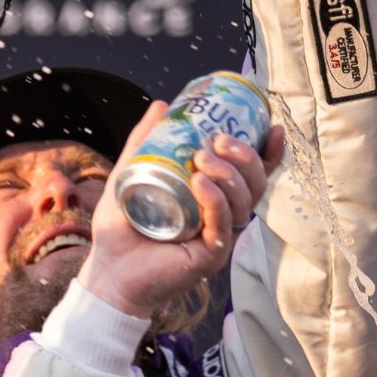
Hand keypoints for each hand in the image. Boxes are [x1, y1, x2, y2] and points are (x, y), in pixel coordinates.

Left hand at [77, 99, 284, 319]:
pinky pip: (223, 225)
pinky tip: (201, 184)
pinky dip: (215, 201)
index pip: (252, 174)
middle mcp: (223, 218)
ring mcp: (219, 238)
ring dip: (229, 175)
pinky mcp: (210, 257)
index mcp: (214, 199)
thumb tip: (162, 105)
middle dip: (245, 157)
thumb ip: (144, 142)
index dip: (268, 152)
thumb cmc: (120, 231)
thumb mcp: (130, 175)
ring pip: (245, 202)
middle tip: (218, 141)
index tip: (269, 126)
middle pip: (255, 184)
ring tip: (202, 159)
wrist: (107, 271)